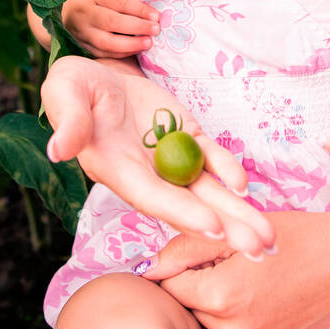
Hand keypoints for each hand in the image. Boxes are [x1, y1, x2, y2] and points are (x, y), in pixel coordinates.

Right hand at [41, 56, 275, 255]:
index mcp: (116, 170)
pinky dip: (228, 169)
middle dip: (228, 230)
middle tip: (262, 253)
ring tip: (270, 239)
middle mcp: (147, 174)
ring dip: (240, 214)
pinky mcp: (186, 137)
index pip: (154, 197)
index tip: (214, 229)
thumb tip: (59, 149)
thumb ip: (69, 122)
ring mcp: (170, 158)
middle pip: (192, 207)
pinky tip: (244, 186)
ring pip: (210, 191)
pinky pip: (211, 158)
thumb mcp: (64, 94)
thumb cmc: (72, 88)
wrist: (95, 76)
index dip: (182, 213)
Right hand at [61, 0, 160, 57]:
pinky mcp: (82, 46)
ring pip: (106, 41)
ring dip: (130, 44)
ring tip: (148, 43)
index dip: (138, 8)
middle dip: (137, 26)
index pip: (117, 1)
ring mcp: (81, 32)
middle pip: (111, 21)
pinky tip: (136, 50)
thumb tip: (150, 6)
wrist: (65, 12)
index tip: (156, 15)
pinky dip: (121, 53)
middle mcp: (84, 14)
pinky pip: (103, 53)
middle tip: (155, 29)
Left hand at [143, 211, 329, 328]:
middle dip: (201, 286)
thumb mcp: (240, 230)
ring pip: (214, 326)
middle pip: (191, 308)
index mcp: (221, 295)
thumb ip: (188, 247)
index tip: (203, 254)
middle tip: (234, 264)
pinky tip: (269, 300)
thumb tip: (148, 268)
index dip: (182, 266)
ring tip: (254, 281)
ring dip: (221, 305)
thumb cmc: (299, 237)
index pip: (170, 286)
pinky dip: (245, 322)